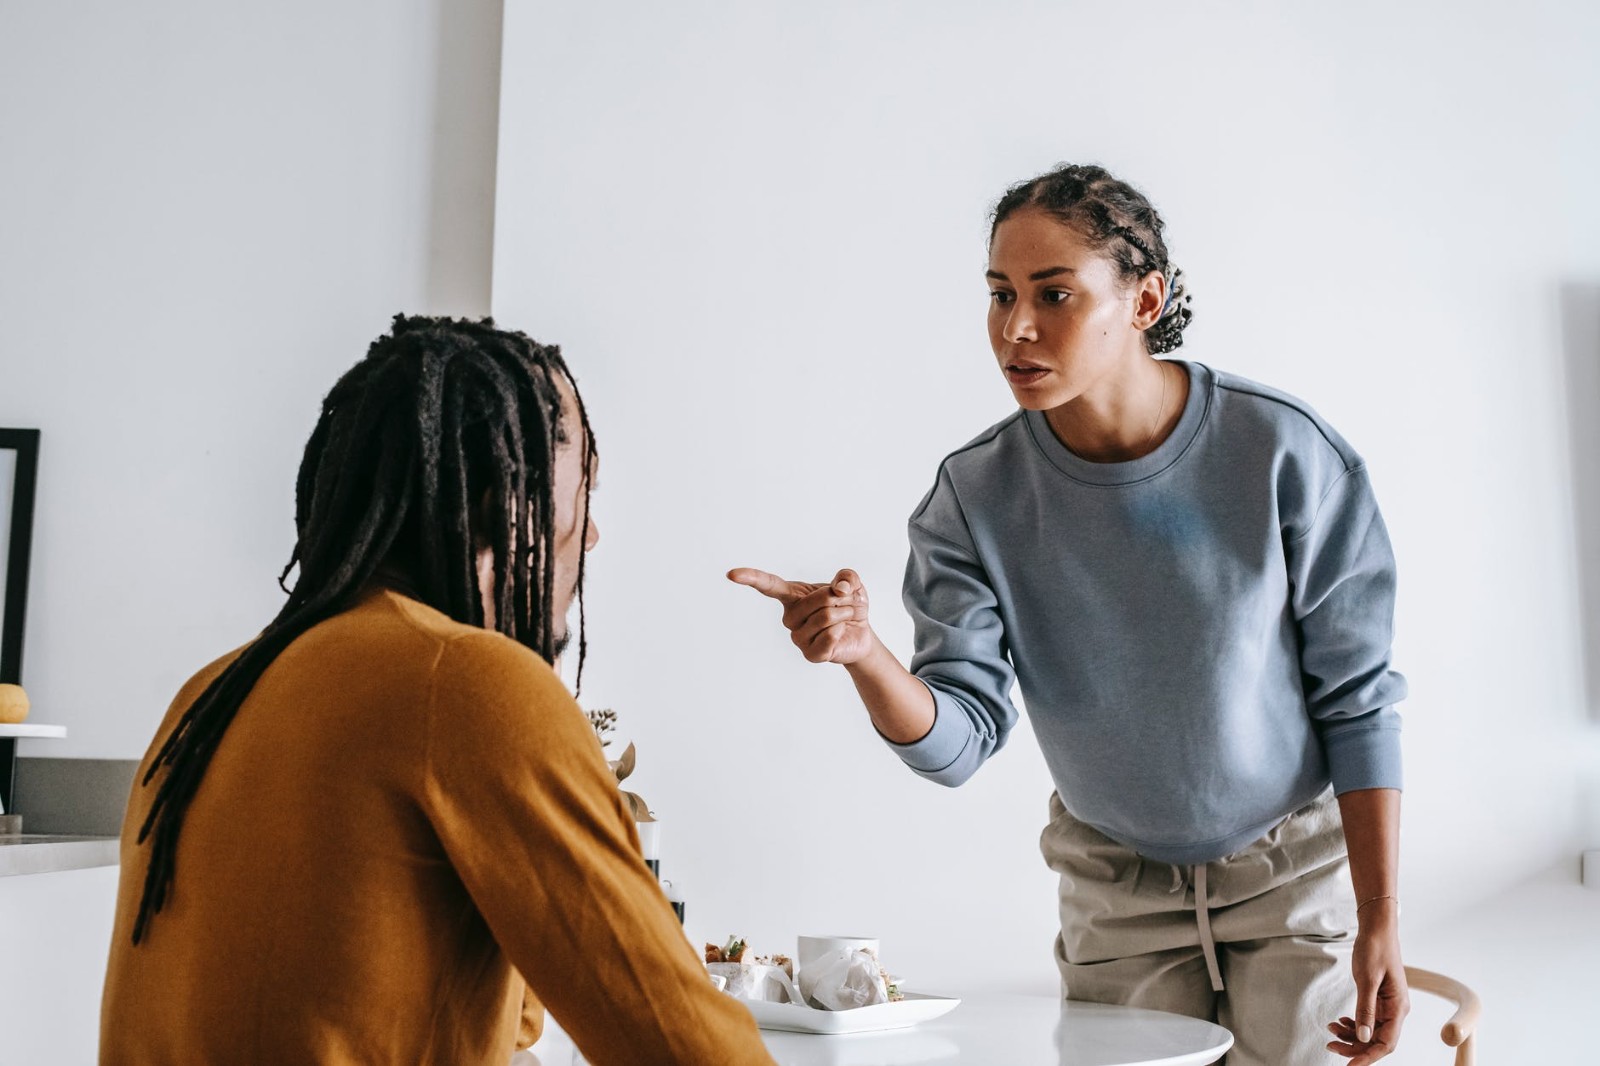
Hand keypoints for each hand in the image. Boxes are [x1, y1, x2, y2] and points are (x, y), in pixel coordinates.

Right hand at [727, 567, 874, 665]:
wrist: (860, 633)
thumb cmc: (848, 605)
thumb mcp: (851, 584)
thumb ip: (847, 577)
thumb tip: (840, 588)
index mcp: (792, 596)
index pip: (768, 585)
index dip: (750, 578)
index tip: (731, 574)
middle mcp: (790, 617)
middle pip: (817, 600)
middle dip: (840, 598)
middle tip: (846, 602)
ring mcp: (798, 637)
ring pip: (825, 618)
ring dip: (845, 613)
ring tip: (847, 616)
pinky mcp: (810, 654)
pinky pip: (828, 638)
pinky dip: (841, 631)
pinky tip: (841, 632)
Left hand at [1327, 908, 1407, 1063]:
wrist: (1376, 928)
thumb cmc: (1375, 949)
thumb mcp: (1367, 979)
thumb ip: (1365, 1009)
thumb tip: (1362, 1036)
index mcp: (1398, 1008)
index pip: (1386, 1043)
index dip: (1368, 1056)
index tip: (1350, 1065)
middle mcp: (1396, 1010)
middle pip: (1377, 1040)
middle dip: (1354, 1046)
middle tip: (1330, 1046)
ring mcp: (1388, 1005)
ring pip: (1370, 1031)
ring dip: (1351, 1035)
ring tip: (1331, 1029)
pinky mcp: (1379, 999)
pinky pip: (1368, 1019)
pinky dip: (1353, 1023)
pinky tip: (1340, 1022)